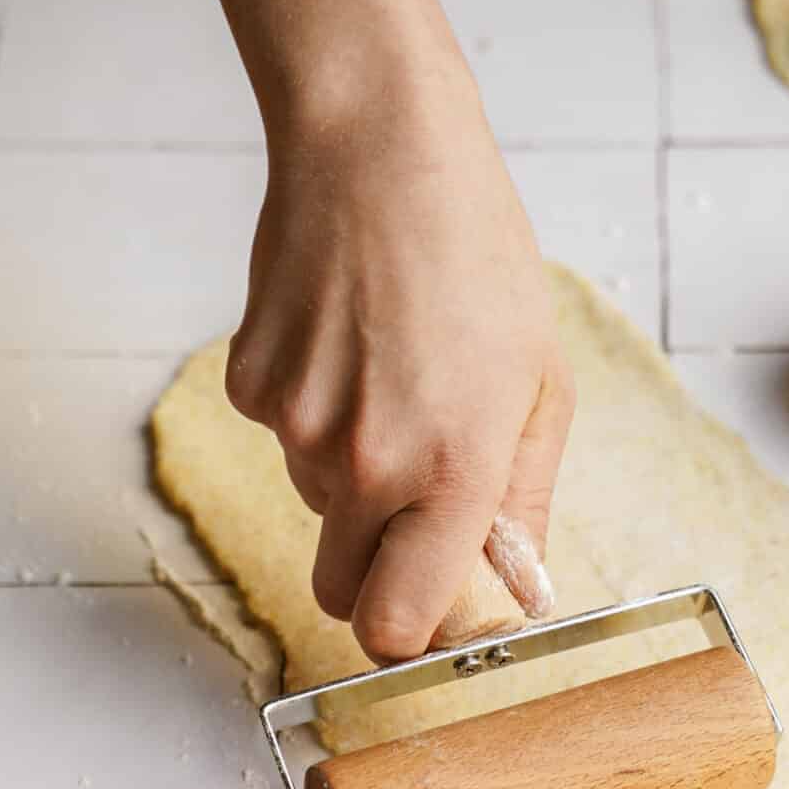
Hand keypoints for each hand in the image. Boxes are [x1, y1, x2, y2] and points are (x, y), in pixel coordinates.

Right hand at [225, 36, 573, 663]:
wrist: (378, 151)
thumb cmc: (475, 258)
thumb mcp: (539, 384)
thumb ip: (525, 500)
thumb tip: (521, 587)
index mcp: (451, 474)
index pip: (395, 626)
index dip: (404, 637)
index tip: (422, 621)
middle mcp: (365, 465)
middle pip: (340, 588)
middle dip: (374, 566)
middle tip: (413, 497)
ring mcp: (295, 428)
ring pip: (315, 505)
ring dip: (350, 474)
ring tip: (391, 379)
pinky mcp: (249, 386)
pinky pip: (279, 438)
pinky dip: (309, 412)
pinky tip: (346, 343)